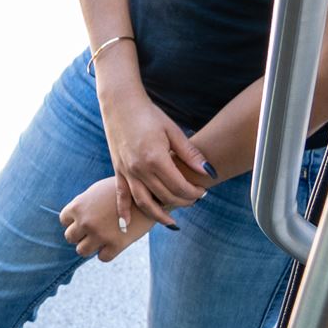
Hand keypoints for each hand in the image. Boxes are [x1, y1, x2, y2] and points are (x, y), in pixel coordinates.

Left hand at [60, 174, 165, 261]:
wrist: (150, 196)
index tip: (84, 220)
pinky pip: (102, 257)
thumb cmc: (123, 190)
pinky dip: (106, 253)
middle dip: (80, 235)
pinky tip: (113, 245)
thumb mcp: (98, 190)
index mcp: (78, 206)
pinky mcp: (116, 246)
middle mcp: (85, 222)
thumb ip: (84, 203)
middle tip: (92, 232)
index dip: (74, 221)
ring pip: (82, 251)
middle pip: (70, 237)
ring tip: (100, 240)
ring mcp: (100, 235)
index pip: (64, 221)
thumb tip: (76, 215)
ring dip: (90, 246)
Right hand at [95, 64, 210, 225]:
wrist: (120, 103)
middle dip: (183, 202)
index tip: (203, 191)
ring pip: (144, 202)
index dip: (194, 192)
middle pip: (165, 196)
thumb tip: (210, 171)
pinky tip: (127, 224)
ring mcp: (126, 171)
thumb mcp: (173, 130)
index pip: (179, 186)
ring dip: (159, 216)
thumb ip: (189, 153)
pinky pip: (120, 195)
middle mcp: (139, 168)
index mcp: (155, 158)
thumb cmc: (148, 114)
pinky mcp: (117, 170)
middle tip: (194, 199)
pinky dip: (124, 211)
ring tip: (172, 224)